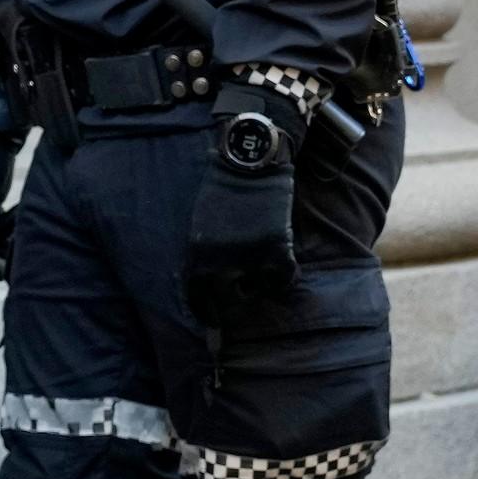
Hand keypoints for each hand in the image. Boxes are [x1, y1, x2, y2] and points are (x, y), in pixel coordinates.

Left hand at [184, 81, 305, 328]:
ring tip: (259, 282)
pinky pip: (282, 280)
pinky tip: (280, 268)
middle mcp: (217, 262)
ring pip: (255, 295)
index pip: (195, 301)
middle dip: (231, 305)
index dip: (205, 313)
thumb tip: (205, 283)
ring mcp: (246, 257)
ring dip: (258, 290)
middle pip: (224, 305)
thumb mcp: (201, 223)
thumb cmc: (222, 187)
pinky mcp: (274, 248)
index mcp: (194, 255)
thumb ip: (203, 253)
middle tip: (240, 301)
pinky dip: (283, 277)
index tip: (210, 322)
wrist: (247, 157)